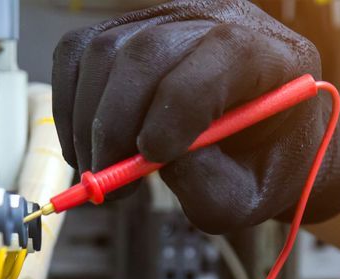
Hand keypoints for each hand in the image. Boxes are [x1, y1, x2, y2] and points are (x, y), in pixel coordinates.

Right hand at [50, 0, 339, 232]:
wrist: (257, 147)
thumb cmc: (258, 169)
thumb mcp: (247, 198)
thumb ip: (208, 186)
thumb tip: (146, 159)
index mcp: (270, 56)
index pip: (221, 53)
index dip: (177, 107)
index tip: (151, 160)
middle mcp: (217, 21)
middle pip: (146, 52)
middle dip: (114, 125)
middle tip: (109, 182)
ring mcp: (166, 19)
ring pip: (102, 52)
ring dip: (87, 122)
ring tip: (101, 171)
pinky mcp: (126, 30)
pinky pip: (76, 54)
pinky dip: (69, 105)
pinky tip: (87, 146)